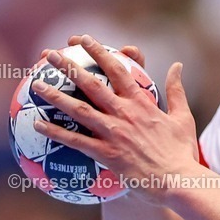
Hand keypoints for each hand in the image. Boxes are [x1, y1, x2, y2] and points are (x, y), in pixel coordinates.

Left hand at [31, 35, 200, 204]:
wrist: (178, 180)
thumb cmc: (181, 152)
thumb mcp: (182, 116)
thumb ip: (176, 90)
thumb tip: (178, 65)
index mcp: (142, 101)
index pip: (118, 69)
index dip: (99, 52)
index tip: (84, 39)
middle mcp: (125, 112)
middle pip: (92, 83)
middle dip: (69, 66)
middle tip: (50, 55)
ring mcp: (114, 132)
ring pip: (79, 109)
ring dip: (56, 96)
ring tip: (37, 85)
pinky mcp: (107, 153)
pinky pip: (76, 141)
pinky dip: (56, 132)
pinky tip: (37, 126)